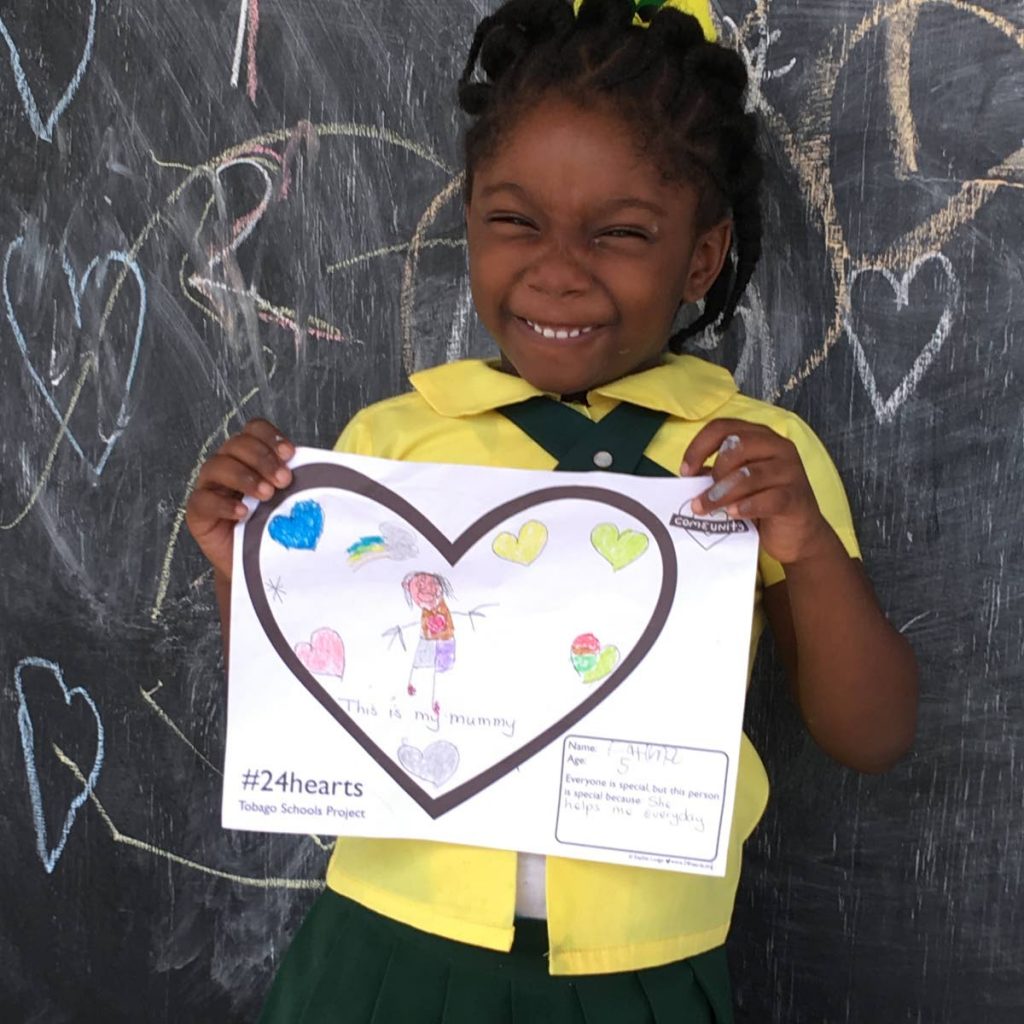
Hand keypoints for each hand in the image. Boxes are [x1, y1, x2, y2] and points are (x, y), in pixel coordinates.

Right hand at [185, 418, 294, 579]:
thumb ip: (302, 479)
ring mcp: (209, 487)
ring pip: (217, 466)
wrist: (258, 564)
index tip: (290, 453)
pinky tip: (243, 513)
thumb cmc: (275, 526)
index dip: (270, 437)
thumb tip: (334, 467)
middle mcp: (227, 465)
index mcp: (249, 456)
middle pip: (237, 445)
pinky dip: (223, 505)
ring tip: (267, 495)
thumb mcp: (292, 498)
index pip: (253, 430)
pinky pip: (202, 501)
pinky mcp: (198, 513)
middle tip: (284, 480)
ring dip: (245, 477)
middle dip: (263, 459)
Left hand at [681, 419, 833, 565]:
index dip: (698, 447)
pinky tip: (733, 513)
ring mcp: (790, 471)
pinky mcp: (796, 497)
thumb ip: (714, 476)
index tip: (685, 472)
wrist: (797, 535)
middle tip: (703, 494)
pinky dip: (747, 506)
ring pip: (750, 473)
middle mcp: (777, 447)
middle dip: (714, 470)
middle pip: (737, 445)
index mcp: (759, 437)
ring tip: (704, 508)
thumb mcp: (734, 486)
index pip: (723, 427)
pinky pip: (769, 498)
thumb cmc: (761, 504)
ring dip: (721, 492)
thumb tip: (689, 477)